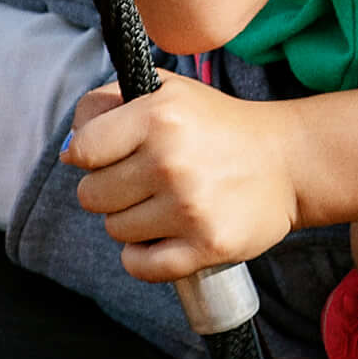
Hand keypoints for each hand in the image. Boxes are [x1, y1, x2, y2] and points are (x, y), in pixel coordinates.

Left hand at [66, 81, 297, 278]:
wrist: (287, 160)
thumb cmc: (217, 126)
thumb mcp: (166, 92)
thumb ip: (107, 105)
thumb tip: (69, 153)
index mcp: (159, 115)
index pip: (83, 151)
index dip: (94, 155)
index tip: (118, 154)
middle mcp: (171, 160)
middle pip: (92, 196)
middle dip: (113, 190)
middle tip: (149, 180)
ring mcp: (189, 207)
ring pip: (115, 231)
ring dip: (134, 222)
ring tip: (168, 203)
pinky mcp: (206, 245)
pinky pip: (140, 266)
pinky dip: (145, 258)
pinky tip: (166, 238)